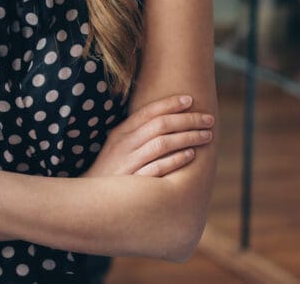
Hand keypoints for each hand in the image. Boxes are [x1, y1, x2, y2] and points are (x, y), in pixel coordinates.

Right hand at [85, 94, 214, 177]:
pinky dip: (176, 159)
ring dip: (188, 137)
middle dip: (188, 120)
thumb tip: (163, 120)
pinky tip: (191, 155)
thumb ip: (135, 134)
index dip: (170, 103)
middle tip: (208, 119)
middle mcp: (124, 144)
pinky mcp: (134, 181)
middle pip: (160, 125)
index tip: (190, 99)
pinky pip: (158, 167)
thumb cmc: (110, 171)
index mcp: (120, 133)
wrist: (91, 199)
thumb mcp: (116, 147)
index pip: (148, 111)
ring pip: (162, 143)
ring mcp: (128, 162)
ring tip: (206, 136)